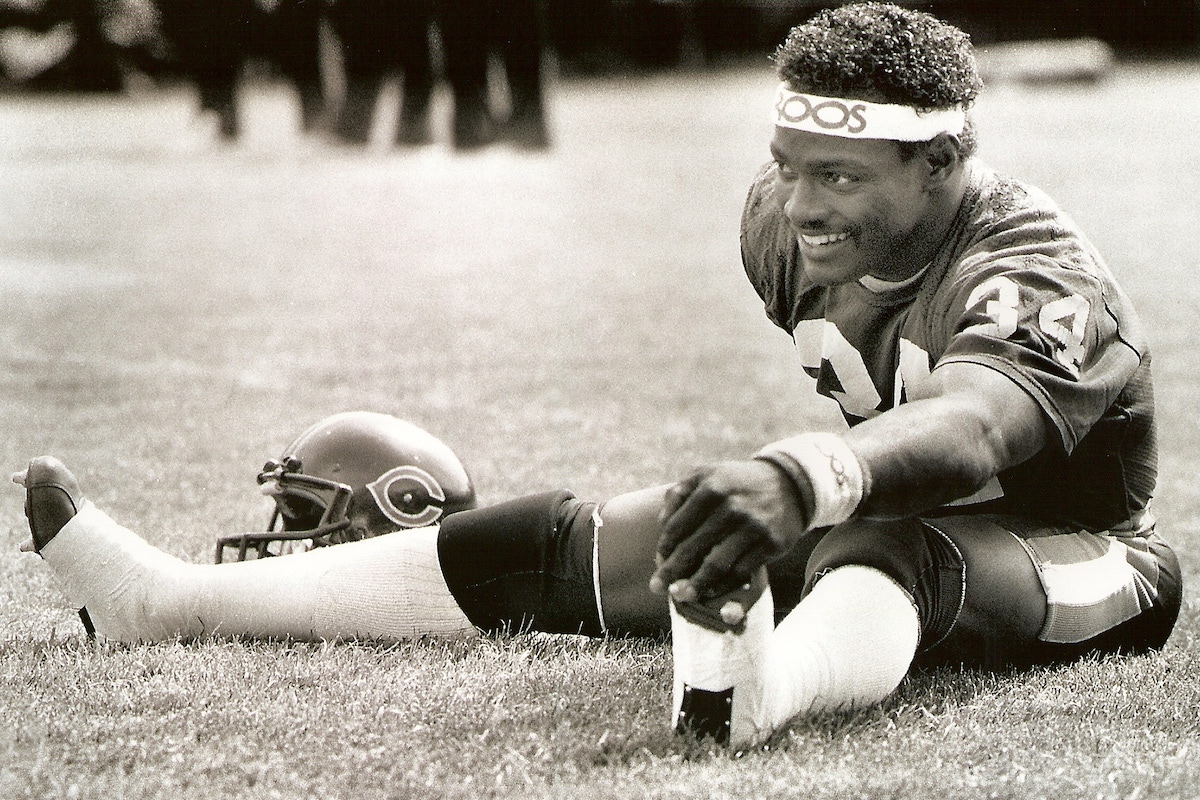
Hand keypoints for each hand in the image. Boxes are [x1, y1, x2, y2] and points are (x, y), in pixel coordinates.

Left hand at [649, 459, 806, 601]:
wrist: (790, 485)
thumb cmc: (737, 483)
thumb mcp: (708, 474)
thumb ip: (680, 493)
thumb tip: (661, 522)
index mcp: (710, 488)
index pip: (678, 525)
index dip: (665, 547)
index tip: (658, 560)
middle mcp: (731, 507)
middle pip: (693, 548)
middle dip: (671, 571)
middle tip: (656, 588)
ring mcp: (753, 527)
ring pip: (716, 565)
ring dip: (695, 585)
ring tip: (680, 597)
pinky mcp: (771, 544)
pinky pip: (741, 572)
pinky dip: (723, 586)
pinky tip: (710, 592)